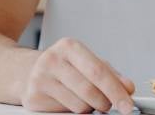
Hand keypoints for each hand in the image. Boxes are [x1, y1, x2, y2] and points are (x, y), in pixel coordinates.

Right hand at [21, 37, 135, 113]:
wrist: (26, 70)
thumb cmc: (62, 66)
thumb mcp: (86, 62)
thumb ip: (110, 74)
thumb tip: (128, 87)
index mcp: (69, 47)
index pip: (98, 72)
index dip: (116, 91)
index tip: (128, 105)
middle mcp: (52, 60)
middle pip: (90, 91)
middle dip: (104, 103)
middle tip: (106, 104)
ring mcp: (40, 79)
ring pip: (80, 105)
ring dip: (89, 108)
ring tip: (83, 98)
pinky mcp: (33, 97)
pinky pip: (65, 112)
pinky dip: (73, 111)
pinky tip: (67, 100)